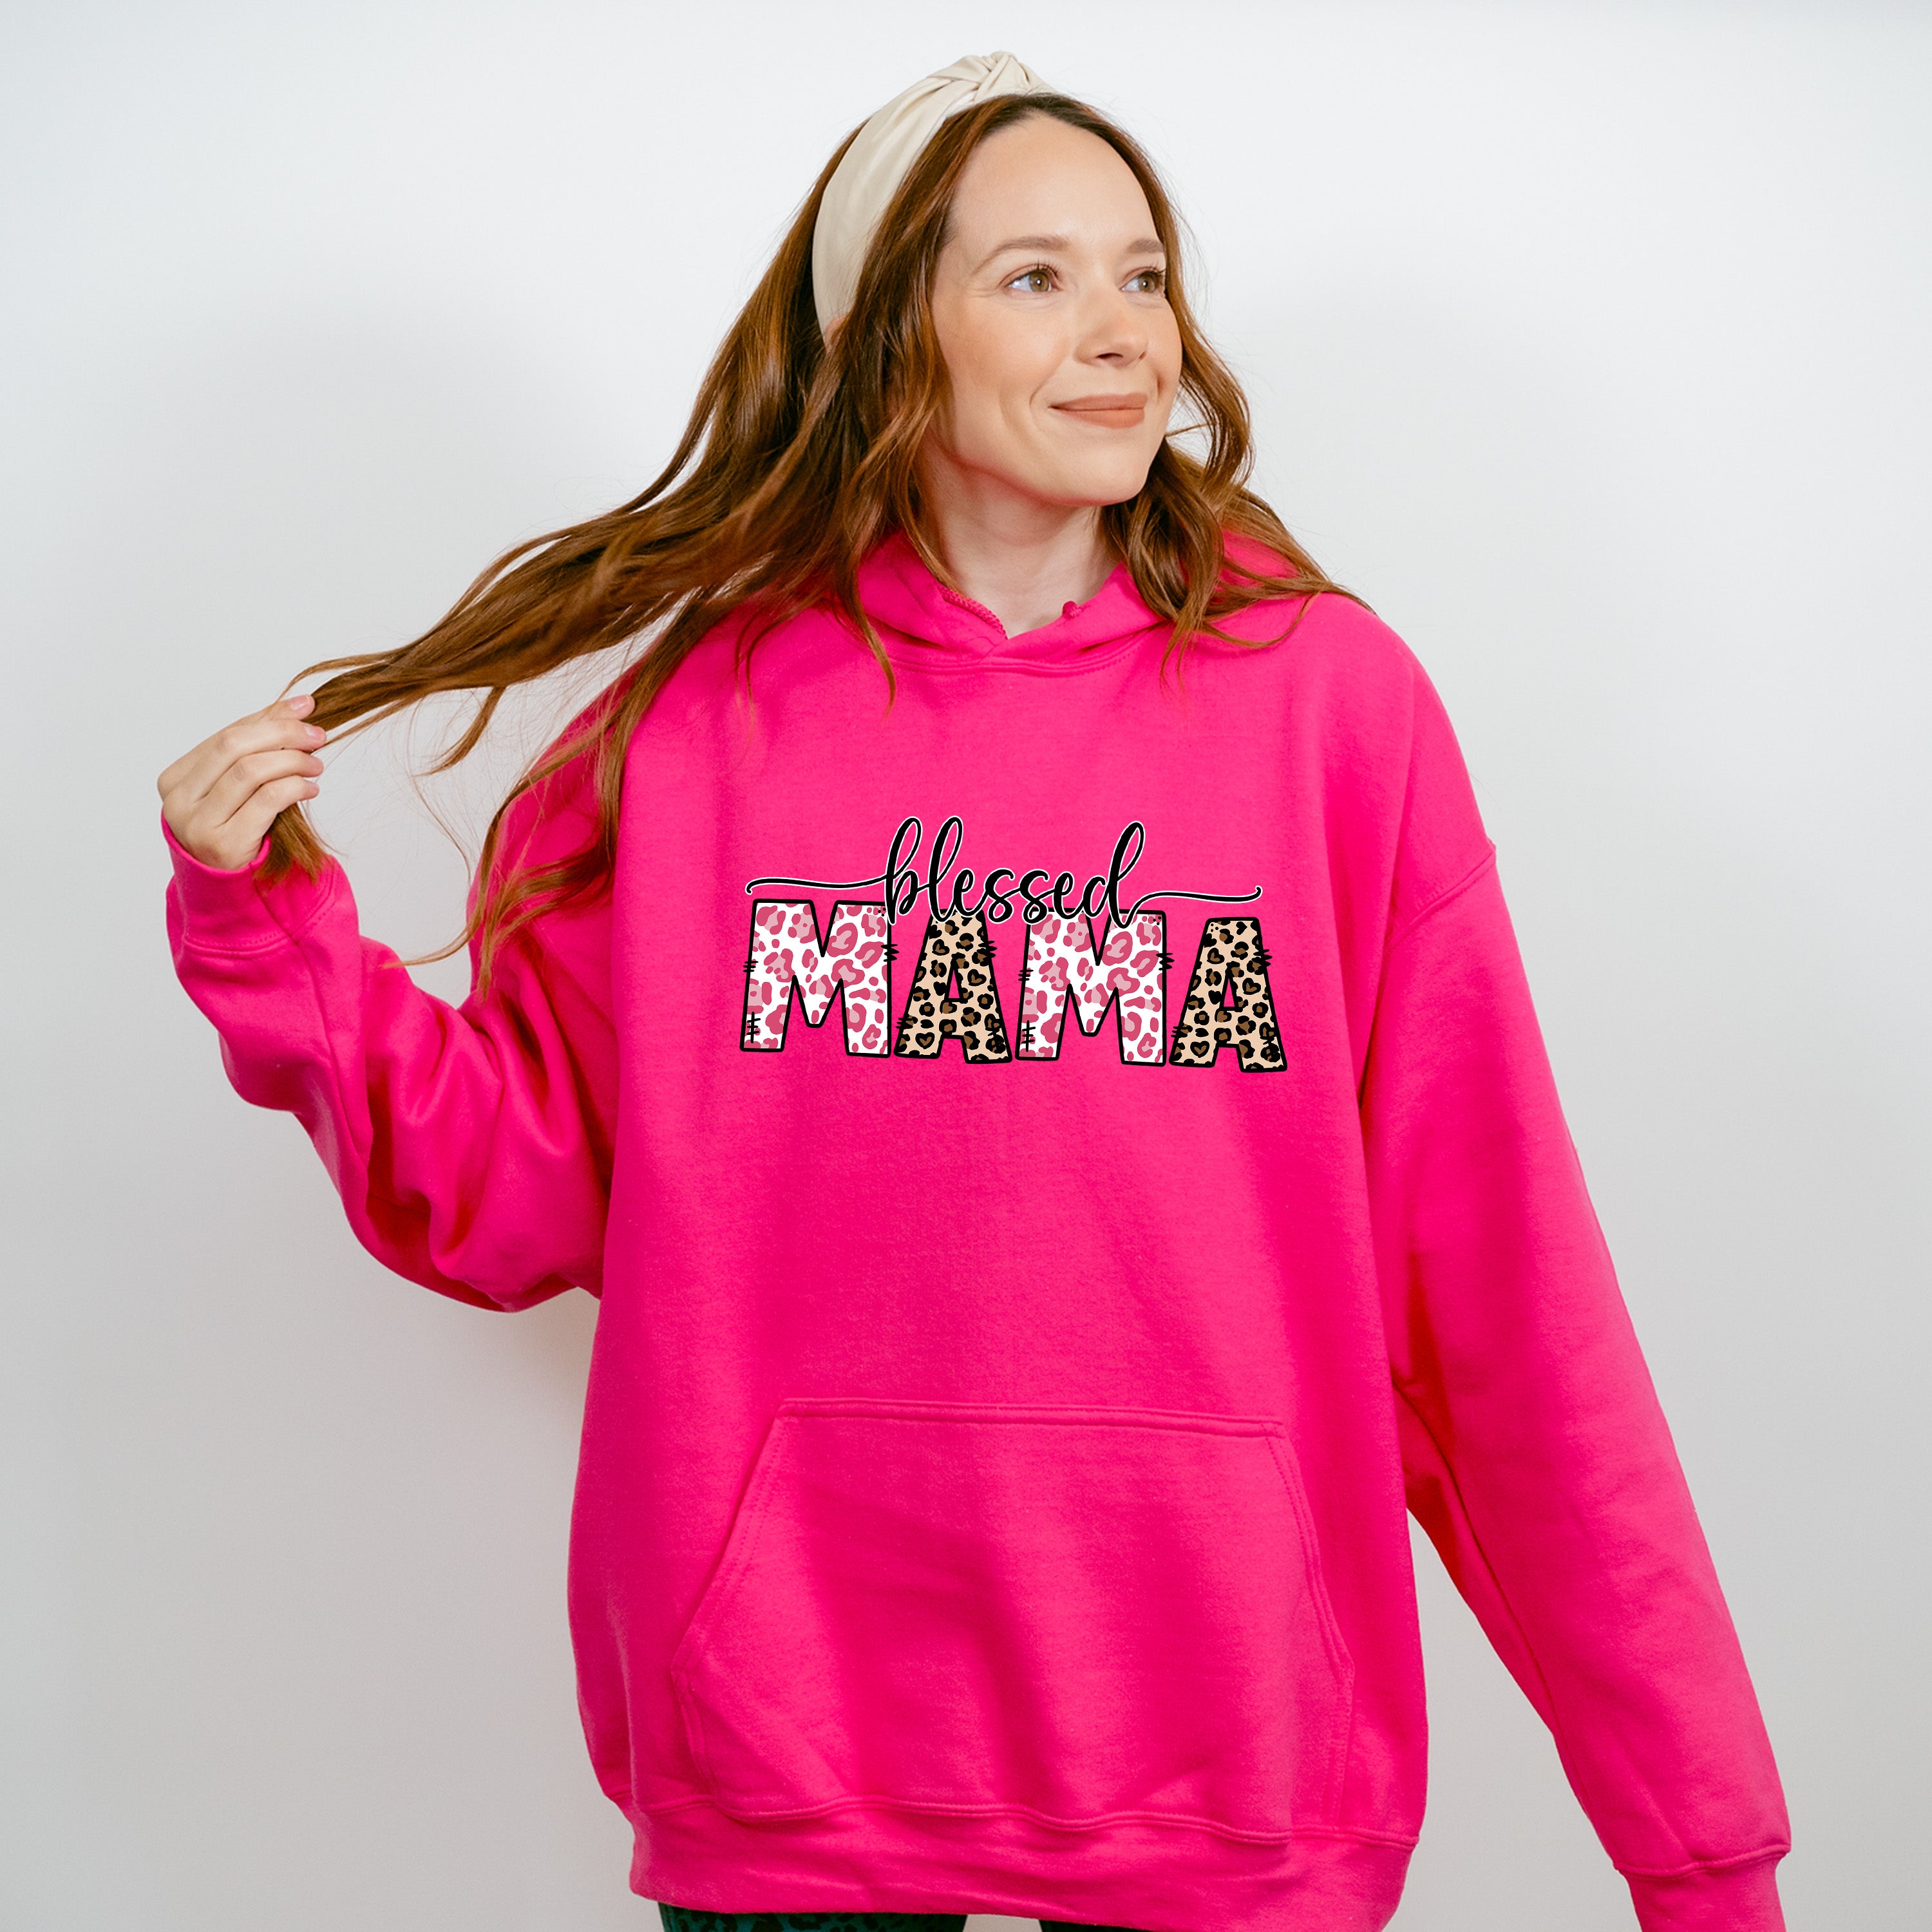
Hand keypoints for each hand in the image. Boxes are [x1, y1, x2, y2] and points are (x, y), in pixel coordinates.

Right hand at [158, 693, 326, 870]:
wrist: (227, 887)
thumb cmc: (235, 830)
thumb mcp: (238, 788)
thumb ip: (258, 749)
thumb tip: (297, 704)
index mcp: (175, 779)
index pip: (227, 734)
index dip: (268, 717)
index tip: (303, 707)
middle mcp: (179, 800)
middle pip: (235, 746)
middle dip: (282, 734)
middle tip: (316, 736)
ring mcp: (197, 823)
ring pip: (250, 771)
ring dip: (292, 761)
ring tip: (315, 765)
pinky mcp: (224, 843)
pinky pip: (266, 800)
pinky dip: (294, 787)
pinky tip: (310, 789)